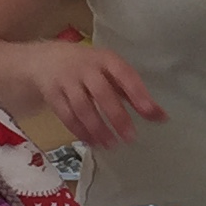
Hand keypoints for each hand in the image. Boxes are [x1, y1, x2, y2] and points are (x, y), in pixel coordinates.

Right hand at [29, 40, 165, 147]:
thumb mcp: (109, 72)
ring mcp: (66, 81)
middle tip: (130, 137)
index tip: (150, 112)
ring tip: (111, 145)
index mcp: (106, 60)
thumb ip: (133, 92)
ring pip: (82, 107)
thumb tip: (161, 116)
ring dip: (98, 128)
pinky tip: (93, 143)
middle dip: (117, 116)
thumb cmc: (89, 68)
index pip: (124, 74)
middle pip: (102, 93)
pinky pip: (66, 116)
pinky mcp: (52, 95)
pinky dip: (80, 131)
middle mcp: (86, 68)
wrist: (44, 60)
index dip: (137, 93)